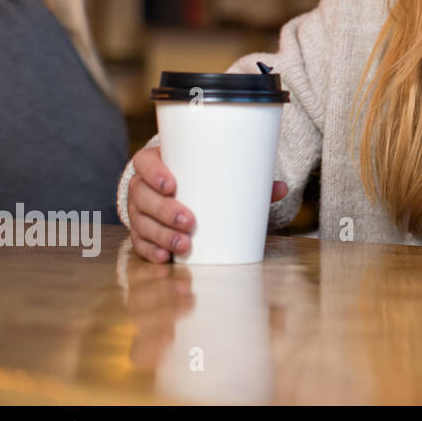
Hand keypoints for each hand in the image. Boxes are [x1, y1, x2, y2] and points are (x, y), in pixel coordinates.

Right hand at [126, 145, 287, 262]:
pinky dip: (151, 251)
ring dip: (161, 235)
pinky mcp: (142, 230)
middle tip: (188, 221)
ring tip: (184, 245)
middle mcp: (142, 186)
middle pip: (143, 196)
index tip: (172, 184)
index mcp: (157, 162)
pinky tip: (165, 257)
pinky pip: (140, 242)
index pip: (145, 162)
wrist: (180, 189)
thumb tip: (281, 188)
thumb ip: (247, 179)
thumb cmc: (201, 176)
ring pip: (142, 222)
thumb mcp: (217, 172)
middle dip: (164, 211)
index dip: (154, 173)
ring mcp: (140, 210)